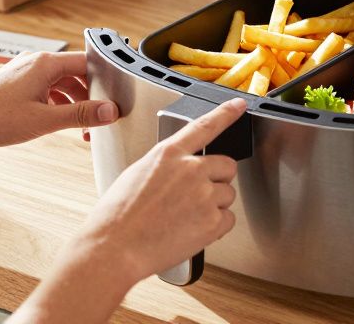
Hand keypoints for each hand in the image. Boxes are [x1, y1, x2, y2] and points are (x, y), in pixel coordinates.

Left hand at [0, 51, 117, 148]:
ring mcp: (25, 72)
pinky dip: (58, 104)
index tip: (115, 100)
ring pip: (62, 83)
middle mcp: (36, 63)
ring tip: (80, 128)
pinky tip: (58, 122)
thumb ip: (80, 115)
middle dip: (90, 97)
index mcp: (45, 64)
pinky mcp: (16, 84)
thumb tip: (110, 111)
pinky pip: (47, 89)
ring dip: (74, 104)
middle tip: (99, 120)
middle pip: (76, 74)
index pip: (88, 63)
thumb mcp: (44, 120)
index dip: (105, 82)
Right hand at [80, 98, 246, 279]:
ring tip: (185, 218)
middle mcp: (191, 170)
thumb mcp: (137, 174)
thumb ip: (166, 166)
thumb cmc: (118, 216)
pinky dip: (215, 228)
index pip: (205, 126)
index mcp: (169, 154)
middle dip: (217, 179)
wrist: (114, 248)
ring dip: (214, 206)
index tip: (239, 105)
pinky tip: (191, 231)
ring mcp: (204, 195)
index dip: (226, 114)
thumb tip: (180, 171)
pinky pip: (228, 220)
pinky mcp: (212, 221)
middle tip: (196, 196)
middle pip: (227, 166)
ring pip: (227, 195)